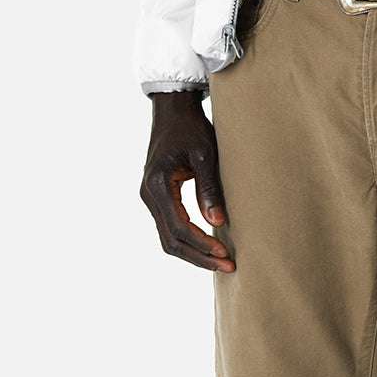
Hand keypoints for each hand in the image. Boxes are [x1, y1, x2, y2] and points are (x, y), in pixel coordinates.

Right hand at [140, 89, 235, 271]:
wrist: (172, 110)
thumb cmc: (190, 127)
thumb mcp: (205, 153)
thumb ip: (209, 187)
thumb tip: (219, 221)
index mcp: (157, 185)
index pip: (179, 227)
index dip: (202, 244)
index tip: (225, 254)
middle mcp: (148, 195)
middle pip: (170, 240)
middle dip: (199, 256)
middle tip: (227, 266)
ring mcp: (150, 197)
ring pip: (168, 237)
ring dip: (193, 251)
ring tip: (220, 260)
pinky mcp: (157, 196)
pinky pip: (169, 226)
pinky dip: (187, 239)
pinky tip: (207, 244)